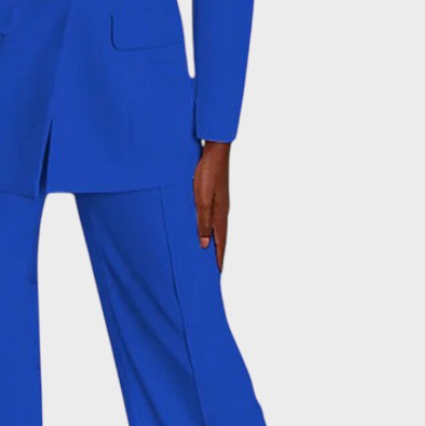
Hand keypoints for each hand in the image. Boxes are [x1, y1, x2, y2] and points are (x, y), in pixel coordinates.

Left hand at [193, 141, 230, 271]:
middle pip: (221, 237)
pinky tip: (205, 228)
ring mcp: (219, 203)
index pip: (221, 242)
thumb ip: (203, 222)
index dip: (219, 257)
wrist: (214, 152)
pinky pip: (213, 217)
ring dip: (214, 240)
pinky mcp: (215, 195)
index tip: (218, 272)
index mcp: (220, 214)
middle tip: (215, 268)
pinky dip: (210, 228)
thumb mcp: (202, 200)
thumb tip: (205, 245)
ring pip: (217, 227)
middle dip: (218, 252)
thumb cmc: (208, 174)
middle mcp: (222, 211)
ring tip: (209, 252)